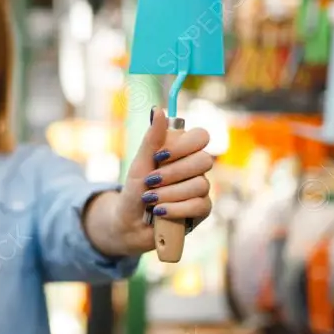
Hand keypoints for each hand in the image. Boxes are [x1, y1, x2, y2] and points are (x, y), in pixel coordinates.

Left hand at [109, 108, 213, 254]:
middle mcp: (195, 168)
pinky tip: (160, 212)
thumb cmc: (134, 190)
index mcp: (182, 152)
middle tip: (150, 182)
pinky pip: (200, 205)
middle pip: (204, 160)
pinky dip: (176, 208)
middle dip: (172, 173)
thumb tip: (157, 110)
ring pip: (200, 184)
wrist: (129, 223)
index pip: (201, 136)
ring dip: (169, 194)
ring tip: (150, 200)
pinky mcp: (201, 211)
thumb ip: (151, 139)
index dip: (184, 145)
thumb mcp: (139, 163)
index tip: (159, 155)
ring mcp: (201, 189)